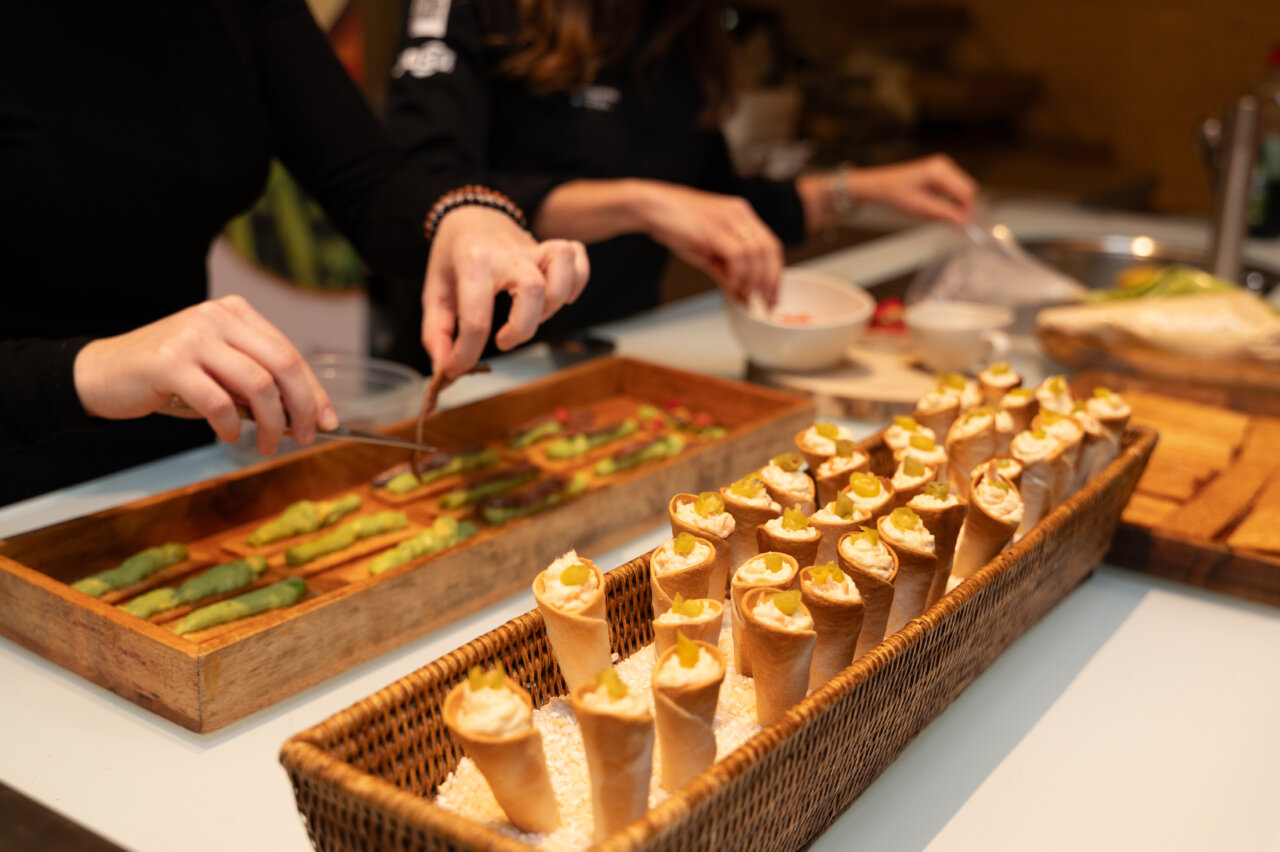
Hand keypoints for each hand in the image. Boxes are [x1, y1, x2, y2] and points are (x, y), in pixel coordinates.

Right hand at [73, 295, 335, 454]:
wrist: (105, 373)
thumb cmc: (170, 378)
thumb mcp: (220, 373)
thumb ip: (258, 385)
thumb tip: (306, 416)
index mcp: (237, 313)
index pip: (290, 353)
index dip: (314, 390)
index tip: (330, 421)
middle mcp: (218, 317)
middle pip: (283, 363)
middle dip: (303, 406)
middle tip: (306, 437)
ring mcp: (193, 336)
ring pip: (257, 383)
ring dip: (270, 423)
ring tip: (267, 445)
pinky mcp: (169, 362)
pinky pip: (218, 400)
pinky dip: (231, 425)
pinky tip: (229, 435)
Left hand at [422, 205, 588, 377]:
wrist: (470, 215)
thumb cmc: (453, 256)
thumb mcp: (434, 291)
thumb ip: (436, 331)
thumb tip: (444, 367)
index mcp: (472, 263)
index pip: (476, 319)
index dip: (466, 354)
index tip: (458, 367)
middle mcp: (507, 254)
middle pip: (533, 290)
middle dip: (522, 328)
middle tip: (503, 340)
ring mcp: (533, 249)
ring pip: (562, 267)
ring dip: (554, 302)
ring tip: (533, 316)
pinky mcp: (549, 249)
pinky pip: (578, 257)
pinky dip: (578, 281)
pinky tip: (563, 297)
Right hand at [633, 182, 783, 305]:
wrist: (651, 207)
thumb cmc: (675, 225)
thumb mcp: (705, 252)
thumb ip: (725, 272)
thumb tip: (740, 295)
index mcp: (741, 215)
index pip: (771, 245)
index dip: (775, 272)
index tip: (772, 294)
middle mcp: (739, 214)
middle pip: (769, 249)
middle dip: (771, 280)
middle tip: (765, 302)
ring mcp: (728, 219)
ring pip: (756, 253)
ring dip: (753, 280)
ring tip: (745, 296)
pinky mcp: (714, 229)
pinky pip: (737, 255)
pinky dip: (737, 274)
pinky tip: (730, 285)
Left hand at [845, 155, 976, 225]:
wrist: (879, 186)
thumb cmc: (895, 194)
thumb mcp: (921, 208)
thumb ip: (945, 215)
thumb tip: (964, 223)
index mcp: (939, 171)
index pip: (965, 192)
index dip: (967, 210)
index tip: (965, 226)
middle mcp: (944, 165)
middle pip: (967, 189)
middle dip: (964, 207)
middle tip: (956, 224)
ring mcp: (943, 168)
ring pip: (962, 190)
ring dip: (957, 204)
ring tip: (944, 217)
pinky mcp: (940, 173)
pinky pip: (954, 188)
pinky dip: (951, 200)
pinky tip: (939, 208)